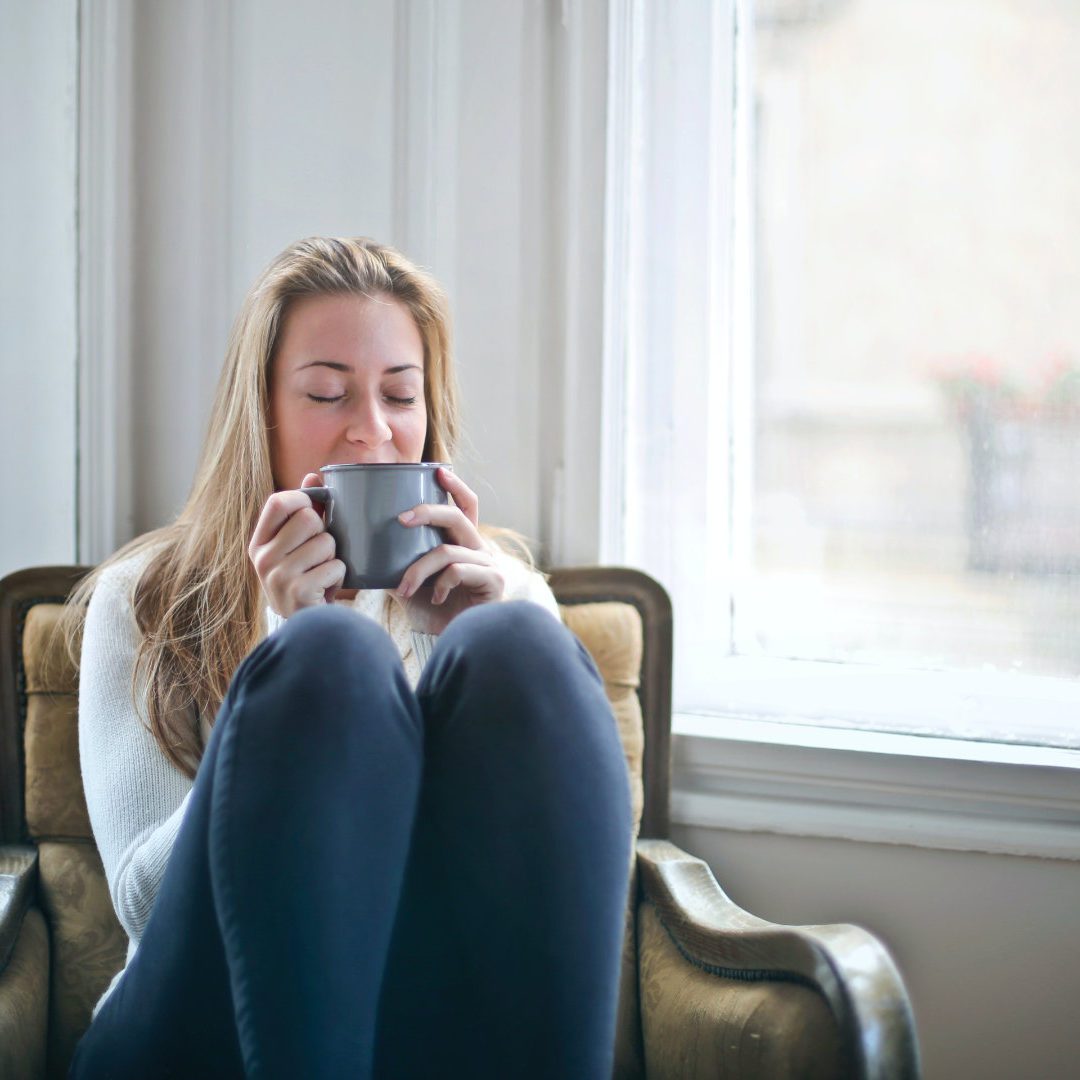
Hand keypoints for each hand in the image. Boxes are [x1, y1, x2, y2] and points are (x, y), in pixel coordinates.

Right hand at [248, 473, 345, 616]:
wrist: (304, 625)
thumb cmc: (304, 577)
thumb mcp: (296, 546)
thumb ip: (303, 510)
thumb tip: (313, 475)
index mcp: (259, 543)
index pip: (278, 502)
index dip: (302, 499)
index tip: (313, 511)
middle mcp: (263, 558)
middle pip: (309, 519)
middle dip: (325, 533)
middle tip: (320, 552)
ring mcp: (278, 576)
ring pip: (326, 542)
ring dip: (334, 556)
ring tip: (323, 571)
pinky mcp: (298, 592)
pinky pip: (335, 566)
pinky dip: (339, 575)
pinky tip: (327, 587)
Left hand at [391, 467, 504, 634]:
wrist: (451, 643)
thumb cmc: (433, 612)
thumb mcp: (408, 581)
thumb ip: (394, 562)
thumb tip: (359, 546)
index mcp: (464, 543)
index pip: (466, 506)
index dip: (456, 487)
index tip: (438, 471)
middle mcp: (480, 549)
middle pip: (457, 517)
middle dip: (427, 512)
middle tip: (400, 519)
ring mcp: (489, 564)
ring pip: (447, 550)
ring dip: (418, 569)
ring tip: (403, 589)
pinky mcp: (493, 581)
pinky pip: (458, 570)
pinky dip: (439, 584)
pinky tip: (435, 598)